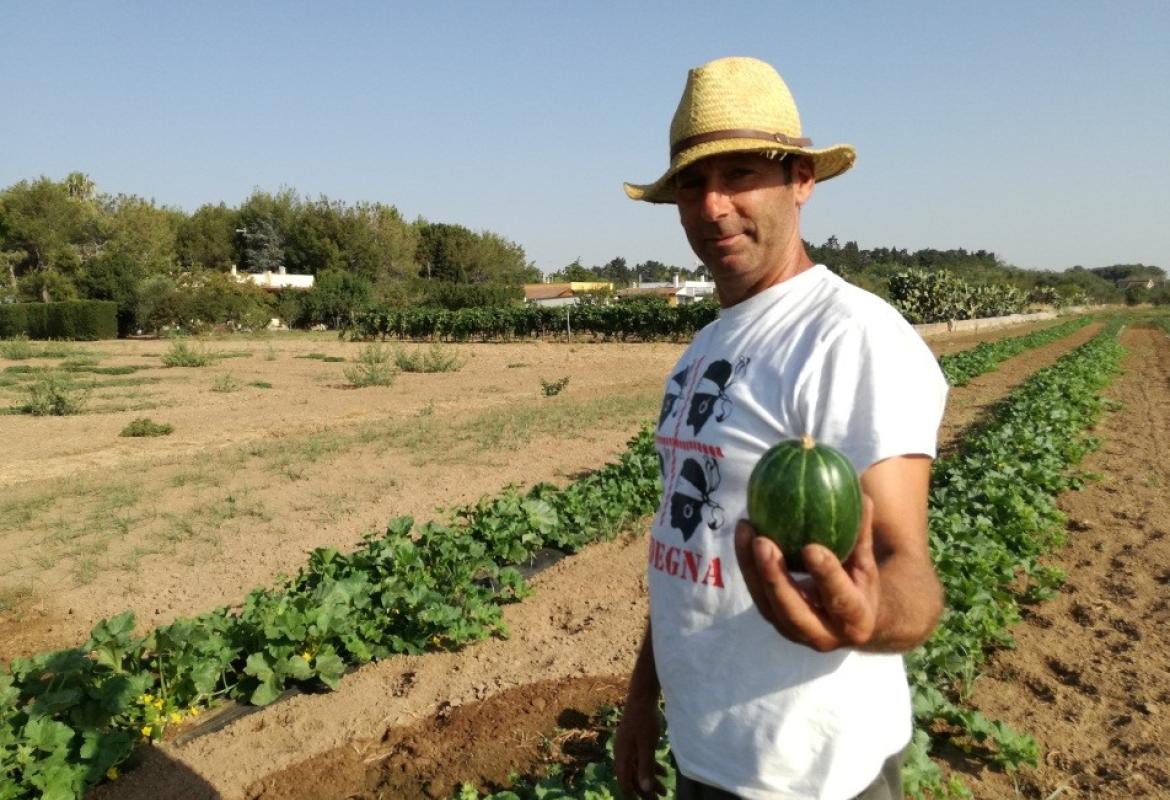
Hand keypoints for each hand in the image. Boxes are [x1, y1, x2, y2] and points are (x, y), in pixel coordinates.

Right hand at [613, 693, 665, 798]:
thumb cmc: (644, 720)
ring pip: (638, 769)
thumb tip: (646, 789)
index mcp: (622, 755)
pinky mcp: (635, 740)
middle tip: (659, 799)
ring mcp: (628, 746)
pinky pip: (641, 759)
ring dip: (650, 780)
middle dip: (645, 790)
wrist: (642, 697)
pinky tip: (664, 772)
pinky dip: (651, 767)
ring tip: (664, 790)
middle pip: (632, 777)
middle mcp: (622, 752)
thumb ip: (645, 767)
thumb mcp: (646, 746)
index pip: (624, 781)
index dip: (632, 795)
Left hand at [734, 495, 878, 650]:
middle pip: (793, 611)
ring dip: (752, 567)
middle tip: (763, 542)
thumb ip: (862, 535)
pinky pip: (756, 593)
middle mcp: (822, 635)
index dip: (826, 575)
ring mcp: (793, 632)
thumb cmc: (860, 586)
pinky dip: (747, 564)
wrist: (848, 624)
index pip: (840, 599)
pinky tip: (743, 532)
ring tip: (745, 529)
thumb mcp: (866, 565)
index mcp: (855, 621)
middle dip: (775, 578)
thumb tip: (864, 496)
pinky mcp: (774, 620)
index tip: (811, 547)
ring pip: (766, 603)